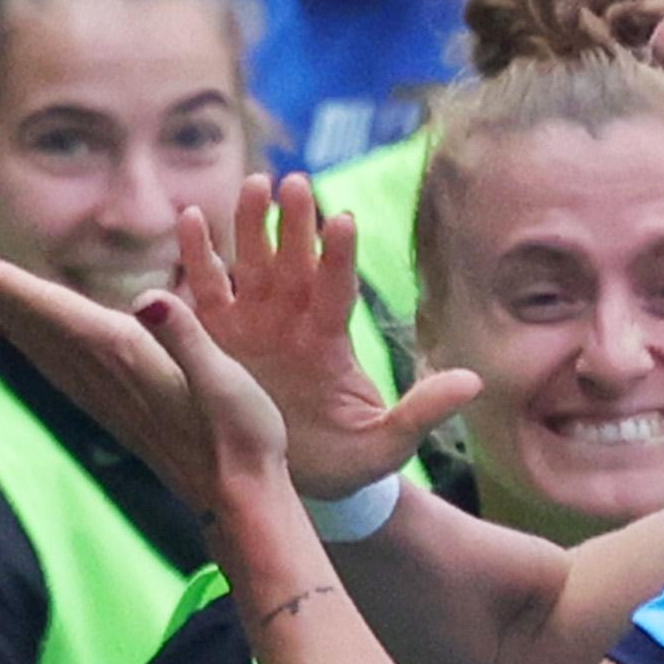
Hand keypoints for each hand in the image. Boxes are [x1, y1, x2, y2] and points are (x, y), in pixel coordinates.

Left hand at [0, 242, 242, 503]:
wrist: (237, 497)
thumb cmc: (242, 435)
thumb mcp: (225, 379)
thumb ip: (187, 337)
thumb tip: (150, 298)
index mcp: (121, 353)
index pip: (45, 307)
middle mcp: (99, 371)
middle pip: (25, 320)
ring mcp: (100, 390)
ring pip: (32, 339)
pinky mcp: (109, 402)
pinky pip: (52, 359)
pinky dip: (25, 334)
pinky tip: (14, 326)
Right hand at [179, 176, 477, 499]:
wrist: (295, 482)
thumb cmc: (344, 462)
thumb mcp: (387, 444)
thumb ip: (422, 413)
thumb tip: (473, 382)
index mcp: (330, 342)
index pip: (337, 290)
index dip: (339, 257)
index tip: (345, 220)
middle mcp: (292, 321)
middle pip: (295, 263)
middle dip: (295, 223)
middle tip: (296, 181)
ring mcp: (255, 324)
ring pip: (252, 264)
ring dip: (250, 224)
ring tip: (254, 183)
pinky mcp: (218, 336)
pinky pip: (207, 289)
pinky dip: (198, 255)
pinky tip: (190, 217)